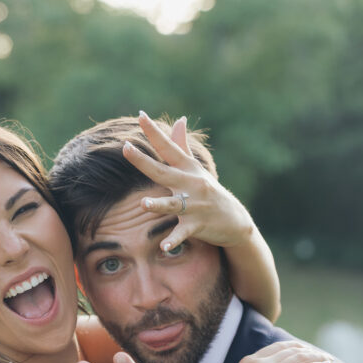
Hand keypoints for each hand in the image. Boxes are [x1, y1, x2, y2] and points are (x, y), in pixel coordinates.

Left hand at [123, 110, 256, 253]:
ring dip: (159, 205)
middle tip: (126, 148)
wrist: (235, 221)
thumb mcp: (196, 169)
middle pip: (163, 171)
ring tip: (143, 204)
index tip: (140, 115)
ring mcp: (195, 205)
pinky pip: (183, 233)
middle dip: (144, 161)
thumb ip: (182, 146)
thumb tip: (179, 118)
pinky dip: (174, 240)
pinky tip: (163, 247)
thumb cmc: (209, 192)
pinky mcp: (198, 226)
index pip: (168, 147)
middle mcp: (191, 184)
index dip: (154, 132)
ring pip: (173, 204)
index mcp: (188, 169)